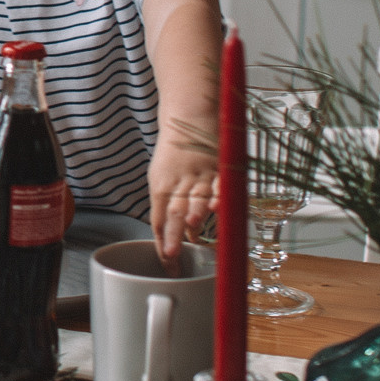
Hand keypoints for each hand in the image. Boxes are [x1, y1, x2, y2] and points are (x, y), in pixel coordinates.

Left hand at [149, 142, 218, 260]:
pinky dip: (220, 195)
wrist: (187, 117)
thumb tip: (182, 235)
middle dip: (174, 235)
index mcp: (161, 187)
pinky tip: (218, 206)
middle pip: (175, 213)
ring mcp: (199, 175)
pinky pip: (220, 183)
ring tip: (192, 229)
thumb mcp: (162, 179)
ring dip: (195, 214)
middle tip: (172, 254)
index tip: (168, 263)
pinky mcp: (218, 167)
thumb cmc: (173, 154)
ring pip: (196, 198)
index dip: (162, 244)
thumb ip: (170, 206)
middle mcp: (179, 183)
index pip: (159, 221)